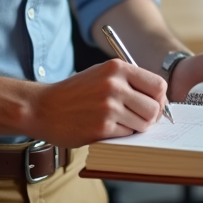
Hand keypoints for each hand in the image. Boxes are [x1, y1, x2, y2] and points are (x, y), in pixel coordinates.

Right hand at [25, 59, 166, 147]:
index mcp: (117, 68)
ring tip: (119, 123)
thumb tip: (159, 97)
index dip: (160, 99)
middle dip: (151, 117)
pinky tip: (106, 128)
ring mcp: (108, 107)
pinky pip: (127, 134)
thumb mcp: (101, 73)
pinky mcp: (101, 127)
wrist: (42, 107)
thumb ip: (129, 80)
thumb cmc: (75, 92)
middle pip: (155, 107)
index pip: (158, 85)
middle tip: (140, 119)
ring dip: (136, 127)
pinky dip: (121, 134)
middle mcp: (115, 85)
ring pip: (143, 123)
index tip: (155, 105)